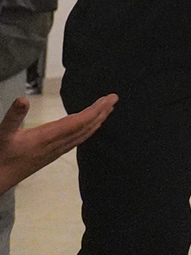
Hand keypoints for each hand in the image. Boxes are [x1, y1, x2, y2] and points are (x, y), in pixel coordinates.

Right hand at [0, 93, 114, 193]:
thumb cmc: (0, 156)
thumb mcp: (2, 134)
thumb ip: (13, 117)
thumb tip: (22, 99)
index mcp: (46, 138)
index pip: (77, 123)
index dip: (94, 111)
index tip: (108, 99)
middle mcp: (54, 146)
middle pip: (84, 128)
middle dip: (101, 113)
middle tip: (115, 98)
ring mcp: (54, 152)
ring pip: (82, 135)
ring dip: (97, 121)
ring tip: (108, 109)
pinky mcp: (51, 155)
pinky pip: (76, 142)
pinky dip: (87, 131)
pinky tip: (91, 127)